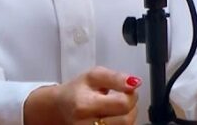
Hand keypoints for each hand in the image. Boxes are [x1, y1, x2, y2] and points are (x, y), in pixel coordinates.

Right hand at [25, 66, 140, 124]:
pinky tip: (113, 117)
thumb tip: (134, 83)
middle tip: (122, 99)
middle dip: (131, 107)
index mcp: (84, 105)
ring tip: (116, 108)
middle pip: (126, 120)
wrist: (62, 108)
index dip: (131, 95)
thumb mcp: (94, 76)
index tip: (127, 90)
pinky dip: (121, 124)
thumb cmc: (77, 91)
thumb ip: (115, 78)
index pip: (122, 104)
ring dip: (127, 116)